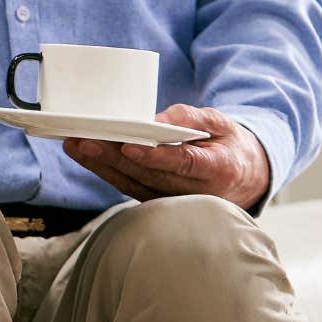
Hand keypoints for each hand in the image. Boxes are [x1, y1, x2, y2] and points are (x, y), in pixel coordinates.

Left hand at [63, 104, 272, 209]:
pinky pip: (133, 189)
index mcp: (219, 169)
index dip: (157, 157)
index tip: (130, 146)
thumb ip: (191, 117)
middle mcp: (199, 193)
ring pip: (137, 186)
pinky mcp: (163, 203)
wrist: (245, 177)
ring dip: (103, 167)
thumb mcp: (221, 123)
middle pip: (152, 176)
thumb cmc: (228, 144)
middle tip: (85, 141)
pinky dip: (108, 173)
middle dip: (115, 158)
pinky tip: (86, 157)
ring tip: (75, 146)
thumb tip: (156, 119)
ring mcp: (179, 203)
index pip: (185, 164)